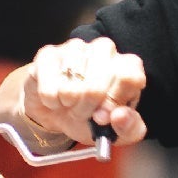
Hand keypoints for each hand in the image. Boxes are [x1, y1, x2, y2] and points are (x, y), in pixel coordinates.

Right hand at [0, 37, 147, 148]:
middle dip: (88, 108)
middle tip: (84, 112)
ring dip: (69, 105)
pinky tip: (54, 97)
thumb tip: (120, 116)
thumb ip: (129, 128)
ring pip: (72, 87)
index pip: (129, 77)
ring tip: (70, 103)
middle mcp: (104, 49)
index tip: (103, 117)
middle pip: (98, 85)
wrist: (58, 112)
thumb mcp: (117, 130)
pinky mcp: (48, 54)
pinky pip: (49, 87)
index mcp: (128, 65)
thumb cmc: (92, 117)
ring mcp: (76, 48)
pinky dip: (51, 101)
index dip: (114, 102)